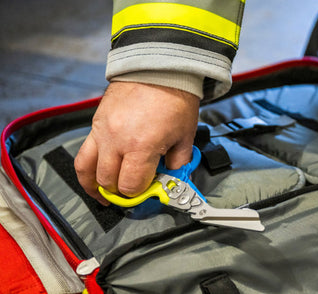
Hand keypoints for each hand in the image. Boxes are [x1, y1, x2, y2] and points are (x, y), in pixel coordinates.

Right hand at [74, 81, 199, 204]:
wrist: (159, 67)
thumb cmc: (175, 98)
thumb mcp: (185, 135)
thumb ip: (178, 161)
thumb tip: (171, 176)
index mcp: (141, 146)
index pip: (130, 185)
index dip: (138, 193)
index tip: (146, 191)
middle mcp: (117, 141)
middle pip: (107, 181)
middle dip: (119, 192)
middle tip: (129, 192)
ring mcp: (102, 131)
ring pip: (86, 169)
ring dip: (93, 186)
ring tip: (102, 194)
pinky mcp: (95, 122)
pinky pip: (84, 151)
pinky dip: (87, 166)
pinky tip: (96, 171)